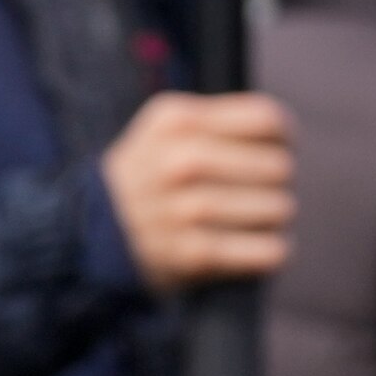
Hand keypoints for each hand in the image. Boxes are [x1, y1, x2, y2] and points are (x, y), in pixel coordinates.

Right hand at [101, 91, 294, 292]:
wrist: (87, 234)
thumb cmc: (148, 177)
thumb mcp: (167, 129)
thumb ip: (224, 120)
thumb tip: (288, 141)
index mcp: (177, 121)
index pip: (268, 121)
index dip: (281, 139)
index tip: (268, 152)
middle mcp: (180, 162)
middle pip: (279, 167)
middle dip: (273, 182)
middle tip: (249, 192)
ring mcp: (186, 210)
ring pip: (279, 208)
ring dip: (270, 219)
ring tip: (243, 221)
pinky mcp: (194, 254)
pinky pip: (270, 251)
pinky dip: (269, 252)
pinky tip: (248, 248)